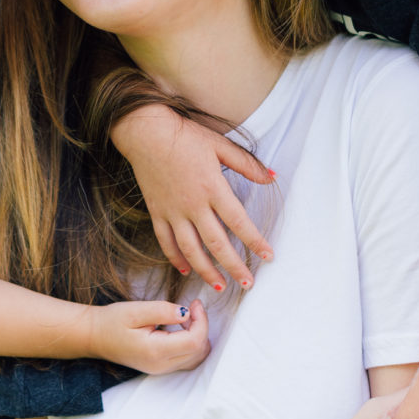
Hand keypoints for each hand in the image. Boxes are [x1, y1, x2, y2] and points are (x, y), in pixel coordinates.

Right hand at [90, 297, 210, 374]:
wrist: (94, 336)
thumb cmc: (112, 321)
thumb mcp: (135, 310)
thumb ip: (162, 311)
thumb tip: (186, 313)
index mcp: (156, 351)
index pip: (194, 341)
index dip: (201, 321)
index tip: (194, 303)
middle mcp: (161, 365)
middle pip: (199, 351)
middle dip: (202, 327)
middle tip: (191, 307)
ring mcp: (161, 370)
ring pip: (197, 358)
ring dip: (199, 336)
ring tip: (186, 317)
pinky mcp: (161, 368)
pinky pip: (188, 360)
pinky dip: (193, 344)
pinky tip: (182, 328)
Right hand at [111, 104, 274, 290]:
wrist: (146, 132)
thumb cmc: (185, 136)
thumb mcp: (220, 145)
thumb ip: (247, 164)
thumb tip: (272, 178)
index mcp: (212, 187)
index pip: (239, 222)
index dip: (255, 241)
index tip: (268, 256)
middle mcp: (193, 204)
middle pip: (217, 244)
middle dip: (234, 267)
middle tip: (248, 283)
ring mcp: (173, 211)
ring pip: (191, 249)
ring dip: (206, 271)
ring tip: (220, 286)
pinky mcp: (157, 212)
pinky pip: (166, 242)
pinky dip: (176, 258)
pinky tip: (186, 269)